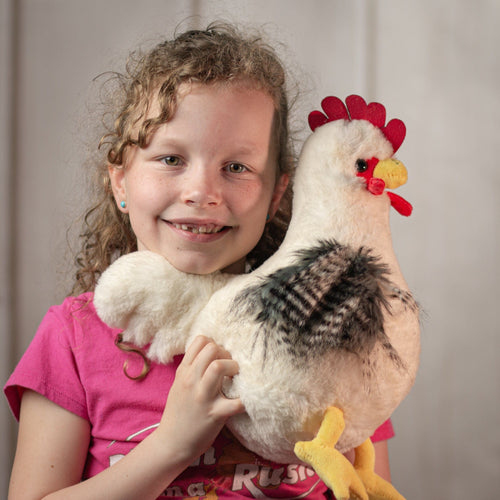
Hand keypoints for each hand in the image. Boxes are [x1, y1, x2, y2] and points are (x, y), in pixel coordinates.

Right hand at [155, 336, 244, 464]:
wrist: (171, 444)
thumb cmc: (178, 412)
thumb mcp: (179, 384)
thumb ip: (192, 368)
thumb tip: (210, 351)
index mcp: (184, 371)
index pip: (200, 340)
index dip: (215, 344)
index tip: (219, 356)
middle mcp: (191, 380)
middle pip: (212, 348)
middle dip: (226, 353)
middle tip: (230, 367)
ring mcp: (203, 396)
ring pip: (219, 366)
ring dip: (233, 367)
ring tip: (235, 377)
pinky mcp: (215, 413)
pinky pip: (237, 402)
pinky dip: (246, 399)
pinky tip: (246, 399)